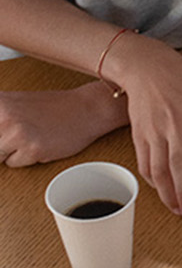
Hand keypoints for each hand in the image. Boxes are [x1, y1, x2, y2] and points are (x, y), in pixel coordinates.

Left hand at [0, 84, 123, 165]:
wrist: (87, 109)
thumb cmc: (51, 108)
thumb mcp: (11, 104)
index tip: (2, 140)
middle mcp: (2, 115)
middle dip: (0, 146)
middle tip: (18, 137)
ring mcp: (16, 132)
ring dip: (9, 152)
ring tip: (27, 138)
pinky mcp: (32, 148)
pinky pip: (13, 164)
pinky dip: (24, 158)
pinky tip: (38, 144)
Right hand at [100, 32, 181, 216]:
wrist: (149, 68)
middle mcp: (176, 124)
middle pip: (178, 162)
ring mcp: (155, 130)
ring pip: (158, 167)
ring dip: (167, 192)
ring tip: (178, 209)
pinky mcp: (139, 135)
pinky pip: (145, 163)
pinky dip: (152, 181)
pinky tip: (162, 192)